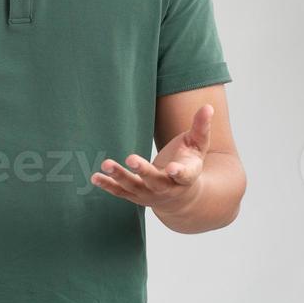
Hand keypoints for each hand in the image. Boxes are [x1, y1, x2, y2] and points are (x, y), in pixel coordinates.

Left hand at [89, 104, 213, 212]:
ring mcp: (150, 194)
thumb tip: (208, 107)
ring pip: (133, 187)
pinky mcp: (135, 195)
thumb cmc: (189, 163)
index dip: (179, 172)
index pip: (184, 175)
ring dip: (119, 176)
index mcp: (186, 176)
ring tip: (105, 163)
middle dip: (143, 171)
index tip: (172, 168)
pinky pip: (120, 192)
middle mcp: (167, 188)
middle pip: (155, 181)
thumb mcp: (198, 146)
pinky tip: (95, 177)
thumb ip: (201, 127)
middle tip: (131, 159)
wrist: (181, 196)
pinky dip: (108, 185)